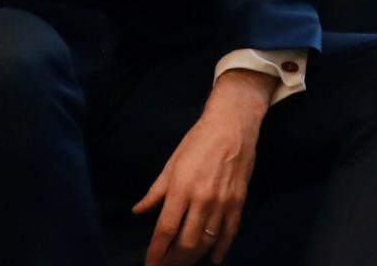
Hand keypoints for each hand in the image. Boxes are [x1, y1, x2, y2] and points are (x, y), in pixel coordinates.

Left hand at [131, 69, 272, 264]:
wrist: (233, 125)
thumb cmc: (197, 140)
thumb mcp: (172, 163)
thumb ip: (155, 191)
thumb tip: (138, 211)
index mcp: (181, 188)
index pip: (165, 230)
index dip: (156, 252)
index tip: (150, 264)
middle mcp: (202, 200)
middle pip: (186, 242)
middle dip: (173, 261)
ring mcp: (223, 203)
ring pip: (207, 242)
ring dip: (193, 259)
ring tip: (183, 265)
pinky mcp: (239, 202)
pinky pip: (229, 233)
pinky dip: (221, 250)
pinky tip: (214, 260)